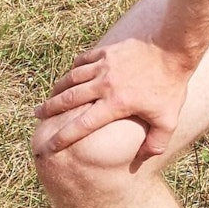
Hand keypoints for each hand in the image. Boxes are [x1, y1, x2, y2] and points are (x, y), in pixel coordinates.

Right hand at [33, 36, 195, 158]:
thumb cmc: (171, 86)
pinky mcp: (106, 51)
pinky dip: (74, 70)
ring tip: (49, 98)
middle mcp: (104, 85)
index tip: (49, 146)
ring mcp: (103, 66)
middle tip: (36, 116)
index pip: (82, 125)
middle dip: (49, 109)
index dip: (63, 137)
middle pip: (68, 99)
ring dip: (57, 89)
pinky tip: (70, 76)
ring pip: (72, 79)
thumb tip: (143, 159)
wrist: (172, 48)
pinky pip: (82, 61)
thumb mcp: (168, 119)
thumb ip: (156, 142)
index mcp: (116, 104)